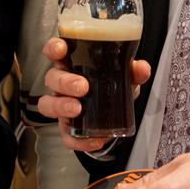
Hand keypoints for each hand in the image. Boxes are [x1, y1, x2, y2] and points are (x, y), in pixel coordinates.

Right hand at [37, 38, 150, 153]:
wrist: (116, 113)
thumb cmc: (112, 84)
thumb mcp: (125, 76)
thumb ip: (133, 71)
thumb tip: (141, 68)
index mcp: (72, 64)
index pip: (55, 51)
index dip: (54, 48)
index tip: (61, 49)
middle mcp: (62, 83)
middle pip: (52, 78)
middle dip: (64, 82)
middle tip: (82, 87)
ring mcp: (61, 106)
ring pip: (48, 105)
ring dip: (61, 106)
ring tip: (78, 109)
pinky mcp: (67, 129)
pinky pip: (66, 136)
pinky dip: (79, 140)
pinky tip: (95, 139)